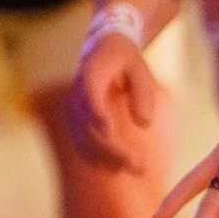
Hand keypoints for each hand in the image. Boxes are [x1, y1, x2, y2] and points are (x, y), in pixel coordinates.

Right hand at [70, 35, 158, 172]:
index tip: (110, 133)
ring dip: (106, 159)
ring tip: (138, 169)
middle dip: (111, 149)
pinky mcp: (76, 121)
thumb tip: (144, 124)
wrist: (101, 48)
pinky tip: (118, 168)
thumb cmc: (126, 59)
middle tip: (138, 166)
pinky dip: (97, 158)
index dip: (96, 114)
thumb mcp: (141, 69)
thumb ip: (143, 93)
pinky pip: (82, 143)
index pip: (89, 95)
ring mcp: (73, 109)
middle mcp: (77, 93)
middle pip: (87, 126)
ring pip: (83, 139)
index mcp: (91, 73)